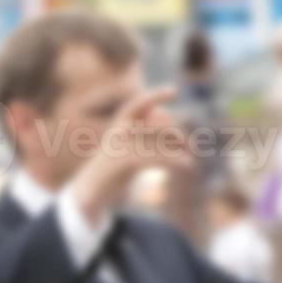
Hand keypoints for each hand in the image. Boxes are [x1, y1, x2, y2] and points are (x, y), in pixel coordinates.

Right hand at [71, 86, 188, 226]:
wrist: (91, 191)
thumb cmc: (114, 168)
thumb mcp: (128, 146)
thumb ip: (144, 130)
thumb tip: (166, 115)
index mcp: (119, 124)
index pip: (139, 105)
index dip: (155, 96)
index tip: (173, 91)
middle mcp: (119, 131)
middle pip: (157, 126)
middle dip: (176, 135)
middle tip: (189, 147)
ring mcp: (120, 145)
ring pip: (158, 143)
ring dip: (178, 152)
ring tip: (190, 163)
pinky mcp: (123, 162)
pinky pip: (155, 157)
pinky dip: (174, 161)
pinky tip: (186, 166)